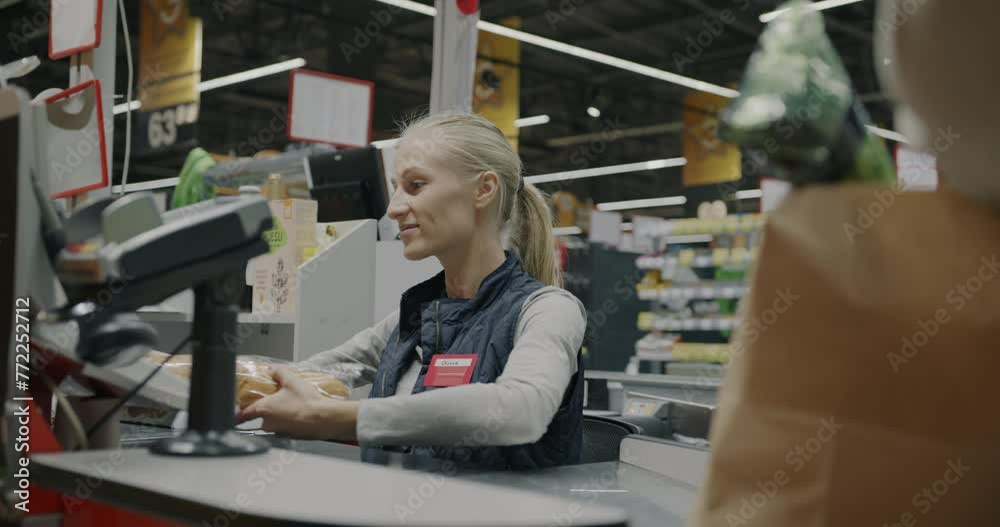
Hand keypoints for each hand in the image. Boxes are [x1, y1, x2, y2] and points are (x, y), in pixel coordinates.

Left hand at [237, 365, 358, 440]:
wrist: (326, 418)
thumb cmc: (308, 402)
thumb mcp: (292, 380)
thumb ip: (279, 372)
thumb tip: (272, 370)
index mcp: (264, 409)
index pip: (242, 416)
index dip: (236, 415)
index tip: (233, 416)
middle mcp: (269, 423)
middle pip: (262, 417)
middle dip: (269, 409)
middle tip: (280, 400)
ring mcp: (279, 432)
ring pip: (275, 423)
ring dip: (281, 416)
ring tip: (294, 406)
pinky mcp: (290, 437)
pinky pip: (285, 428)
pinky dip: (290, 422)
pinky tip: (301, 414)